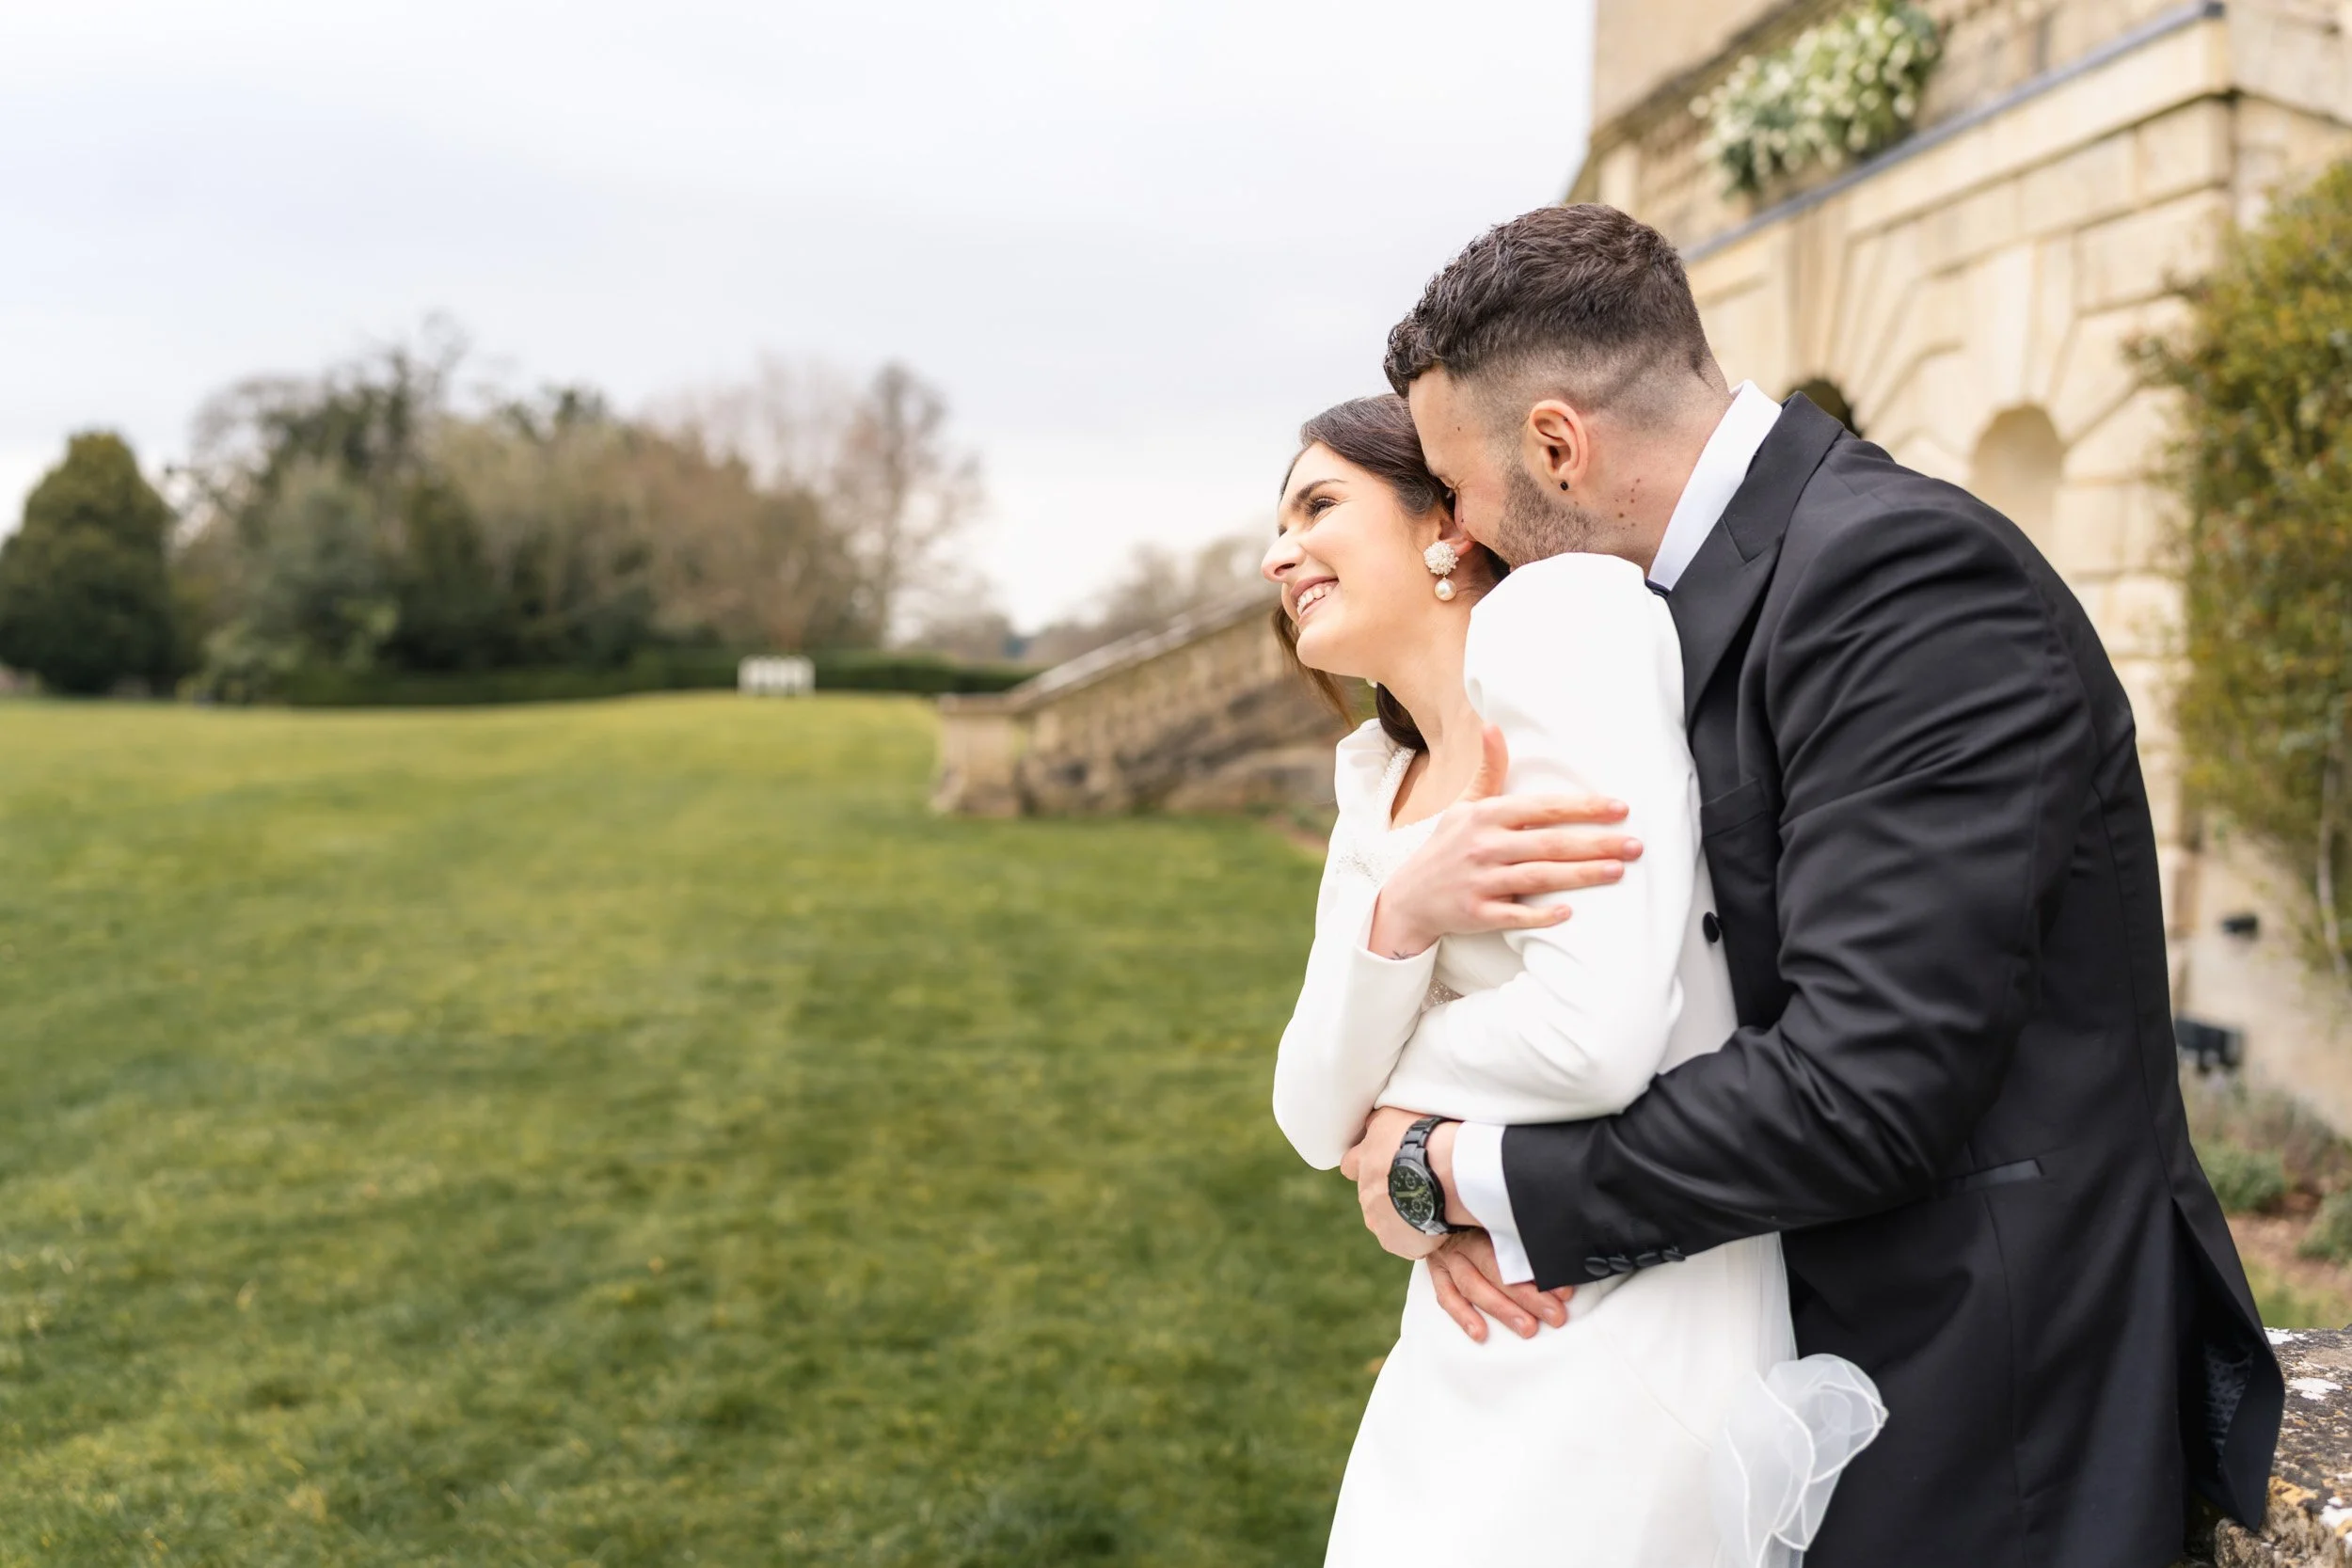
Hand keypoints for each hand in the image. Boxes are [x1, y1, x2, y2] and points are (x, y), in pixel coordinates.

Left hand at [1339, 1106, 1448, 1260]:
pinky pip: (1404, 1242)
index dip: (1366, 1164)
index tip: (1384, 1164)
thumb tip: (1371, 1125)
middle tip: (1417, 1185)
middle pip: (1370, 1196)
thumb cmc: (1424, 1137)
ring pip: (1385, 1221)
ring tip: (1430, 1205)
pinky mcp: (1395, 1242)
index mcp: (1363, 1161)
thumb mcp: (1394, 1115)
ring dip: (1402, 1214)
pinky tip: (1435, 1223)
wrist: (1445, 1172)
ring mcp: (1378, 1220)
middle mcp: (1365, 1193)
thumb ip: (1379, 1124)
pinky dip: (1416, 1236)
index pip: (1349, 1165)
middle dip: (1388, 1192)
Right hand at [1366, 725, 1641, 958]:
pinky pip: (1513, 915)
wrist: (1408, 896)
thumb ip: (1487, 769)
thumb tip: (1492, 725)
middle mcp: (1483, 846)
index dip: (1582, 807)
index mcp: (1485, 816)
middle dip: (1595, 843)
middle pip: (1549, 843)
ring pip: (1538, 877)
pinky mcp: (1476, 914)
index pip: (1542, 808)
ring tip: (1617, 870)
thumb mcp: (1464, 805)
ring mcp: (1479, 881)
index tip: (1619, 807)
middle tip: (1635, 845)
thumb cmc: (1446, 847)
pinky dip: (1539, 914)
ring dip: (1580, 875)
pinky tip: (1569, 912)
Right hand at [1428, 1230, 1574, 1342]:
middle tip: (1554, 1315)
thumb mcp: (1500, 1216)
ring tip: (1526, 1328)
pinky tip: (1480, 1333)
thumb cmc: (1478, 1217)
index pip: (1512, 1248)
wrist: (1439, 1205)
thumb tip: (1560, 1257)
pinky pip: (1446, 1296)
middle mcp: (1465, 1240)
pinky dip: (1463, 1316)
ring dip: (1501, 1309)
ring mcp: (1448, 1257)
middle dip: (1527, 1296)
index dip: (1537, 1271)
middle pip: (1496, 1270)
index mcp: (1484, 1223)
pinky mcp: (1436, 1272)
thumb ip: (1523, 1232)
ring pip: (1472, 1286)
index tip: (1563, 1291)